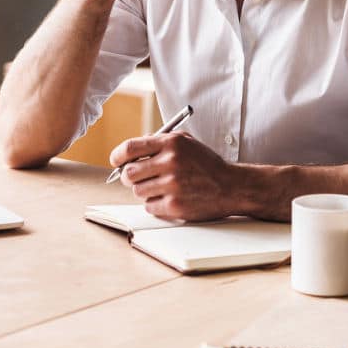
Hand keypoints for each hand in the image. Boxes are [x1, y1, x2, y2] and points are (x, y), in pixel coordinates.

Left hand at [109, 132, 238, 221]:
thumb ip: (159, 141)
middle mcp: (171, 162)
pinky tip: (170, 198)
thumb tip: (131, 150)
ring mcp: (172, 185)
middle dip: (129, 177)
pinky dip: (155, 204)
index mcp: (172, 143)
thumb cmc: (207, 164)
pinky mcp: (175, 205)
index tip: (116, 161)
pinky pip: (149, 206)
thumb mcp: (187, 143)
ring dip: (145, 191)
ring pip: (138, 191)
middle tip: (136, 178)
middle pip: (129, 173)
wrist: (231, 186)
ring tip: (161, 187)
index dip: (117, 156)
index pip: (130, 148)